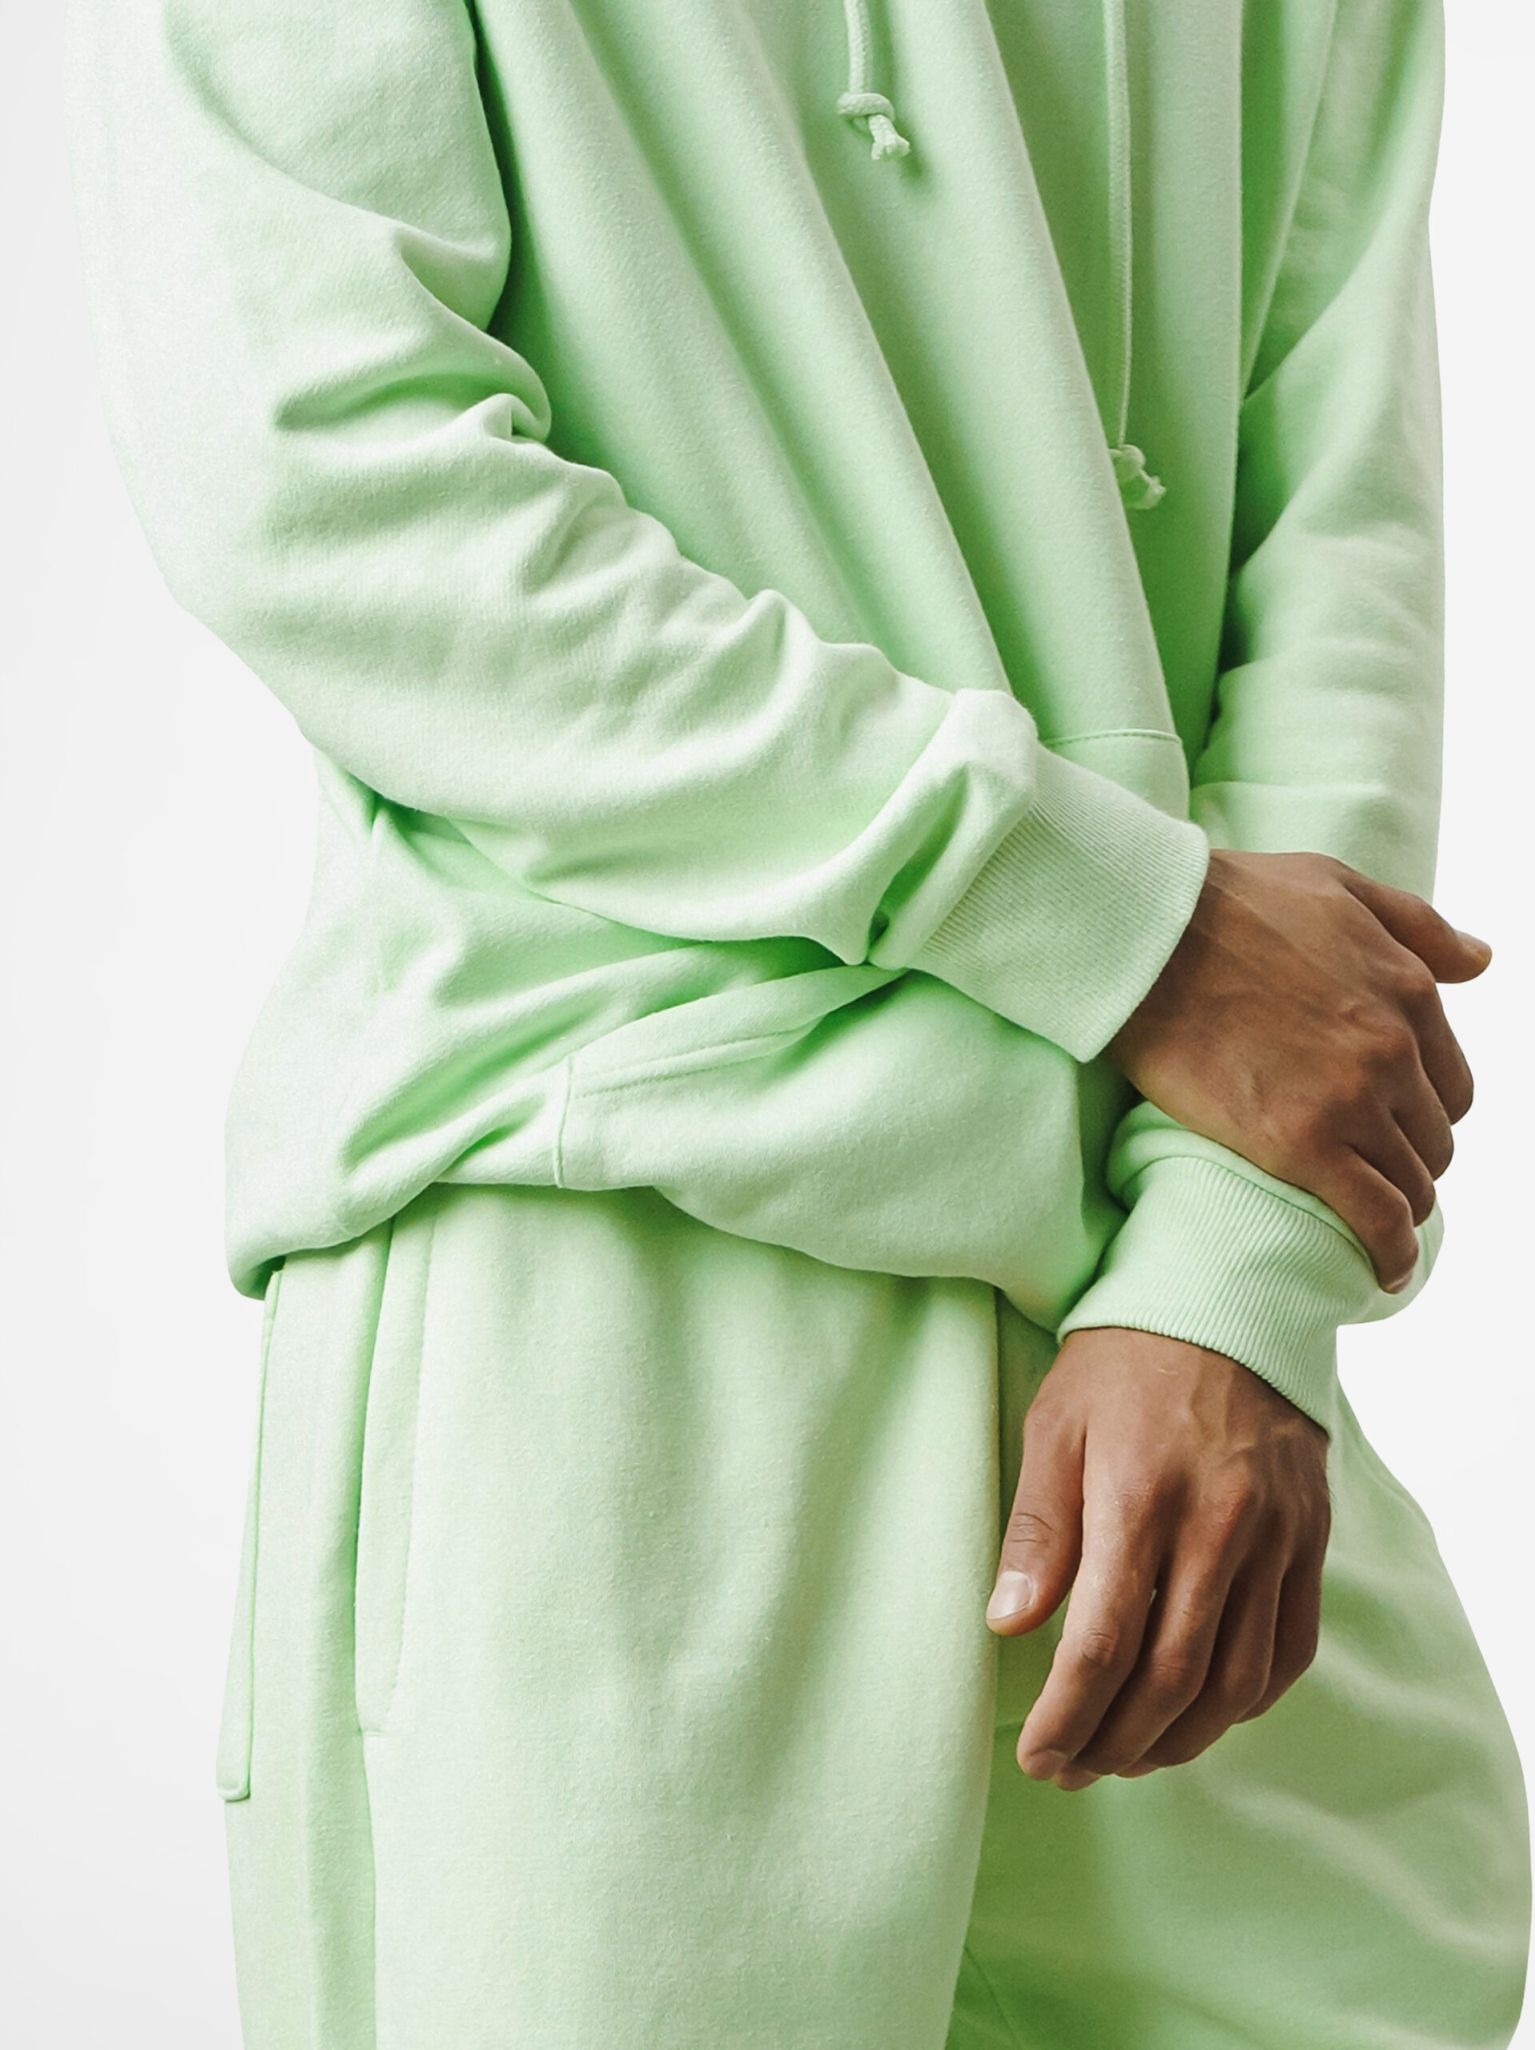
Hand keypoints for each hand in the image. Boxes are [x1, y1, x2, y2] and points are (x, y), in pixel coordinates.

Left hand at [986, 1327, 1330, 1788]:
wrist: (1228, 1296)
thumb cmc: (1122, 1359)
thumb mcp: (1056, 1423)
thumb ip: (1038, 1528)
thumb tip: (1007, 1626)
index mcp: (1139, 1495)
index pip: (1103, 1643)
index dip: (1067, 1716)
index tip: (1037, 1756)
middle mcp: (1218, 1525)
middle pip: (1171, 1679)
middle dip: (1114, 1743)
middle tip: (1072, 1770)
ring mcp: (1275, 1535)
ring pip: (1234, 1680)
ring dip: (1179, 1739)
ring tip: (1127, 1757)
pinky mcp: (1310, 1537)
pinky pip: (1289, 1648)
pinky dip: (1246, 1701)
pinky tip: (1202, 1716)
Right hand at [1108, 848, 1490, 1290]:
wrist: (1145, 934)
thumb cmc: (1226, 901)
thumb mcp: (1337, 886)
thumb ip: (1416, 928)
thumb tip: (1481, 961)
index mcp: (1407, 991)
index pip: (1449, 1083)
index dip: (1421, 1110)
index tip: (1388, 1125)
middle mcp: (1392, 1049)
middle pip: (1432, 1138)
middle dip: (1407, 1158)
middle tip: (1363, 1170)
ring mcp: (1349, 1099)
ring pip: (1410, 1183)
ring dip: (1398, 1207)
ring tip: (1369, 1223)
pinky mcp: (1299, 1143)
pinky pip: (1374, 1217)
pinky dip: (1389, 1251)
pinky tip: (1385, 1269)